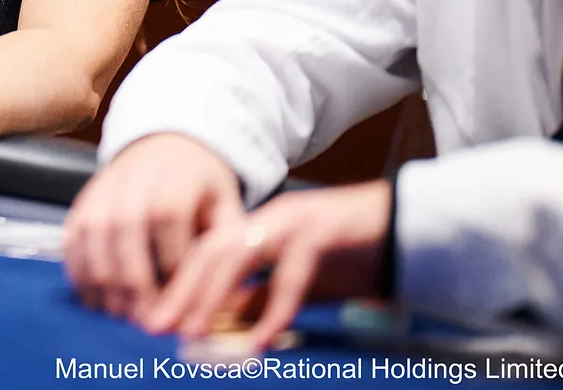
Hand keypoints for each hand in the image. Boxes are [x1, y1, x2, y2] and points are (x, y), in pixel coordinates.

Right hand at [64, 133, 243, 319]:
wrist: (165, 149)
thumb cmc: (201, 189)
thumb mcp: (226, 208)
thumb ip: (224, 249)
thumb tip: (219, 300)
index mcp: (175, 177)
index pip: (168, 219)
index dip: (173, 264)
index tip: (182, 299)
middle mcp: (133, 178)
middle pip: (125, 228)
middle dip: (133, 281)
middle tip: (145, 320)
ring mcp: (102, 189)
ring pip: (93, 235)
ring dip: (102, 280)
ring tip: (119, 314)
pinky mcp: (82, 202)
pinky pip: (72, 238)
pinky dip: (79, 271)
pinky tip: (95, 298)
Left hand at [143, 180, 391, 349]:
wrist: (407, 232)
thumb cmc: (350, 258)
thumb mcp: (294, 283)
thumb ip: (258, 299)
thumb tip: (220, 326)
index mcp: (256, 226)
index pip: (203, 255)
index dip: (177, 285)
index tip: (155, 317)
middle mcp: (266, 220)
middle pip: (210, 253)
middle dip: (181, 291)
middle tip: (156, 326)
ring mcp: (292, 224)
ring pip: (237, 257)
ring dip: (210, 296)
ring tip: (191, 331)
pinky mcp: (321, 236)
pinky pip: (290, 278)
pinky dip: (273, 311)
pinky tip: (259, 341)